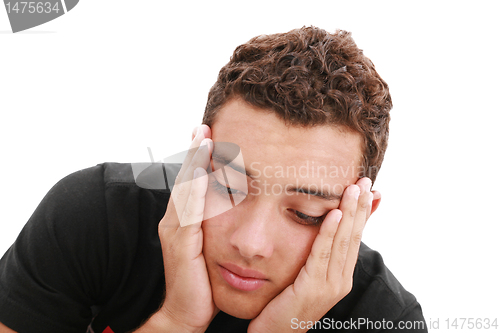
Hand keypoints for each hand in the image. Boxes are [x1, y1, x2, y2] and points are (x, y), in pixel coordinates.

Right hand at [143, 125, 217, 332]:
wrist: (187, 312)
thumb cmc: (202, 279)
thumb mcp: (211, 244)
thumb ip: (216, 223)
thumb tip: (235, 202)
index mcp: (184, 219)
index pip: (191, 181)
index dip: (198, 156)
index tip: (207, 132)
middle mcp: (176, 220)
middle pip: (185, 178)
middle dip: (194, 151)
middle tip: (203, 126)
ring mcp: (176, 231)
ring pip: (185, 190)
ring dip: (193, 163)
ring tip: (203, 139)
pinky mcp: (181, 245)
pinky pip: (188, 214)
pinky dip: (194, 192)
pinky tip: (201, 174)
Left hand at [248, 177, 377, 332]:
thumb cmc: (285, 303)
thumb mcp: (304, 275)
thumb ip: (316, 253)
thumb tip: (323, 228)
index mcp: (341, 276)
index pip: (355, 238)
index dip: (363, 213)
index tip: (367, 189)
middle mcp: (340, 280)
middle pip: (354, 236)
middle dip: (360, 207)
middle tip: (364, 180)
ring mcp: (330, 286)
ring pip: (343, 242)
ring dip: (349, 213)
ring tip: (353, 188)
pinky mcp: (313, 289)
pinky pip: (322, 255)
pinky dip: (330, 232)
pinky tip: (334, 213)